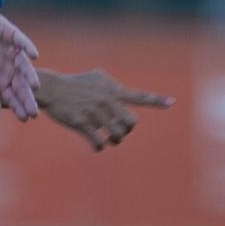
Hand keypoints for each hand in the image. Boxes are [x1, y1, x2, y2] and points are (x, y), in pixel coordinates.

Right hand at [0, 6, 39, 119]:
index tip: (25, 118)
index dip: (18, 106)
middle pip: (21, 85)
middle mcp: (12, 68)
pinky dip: (28, 48)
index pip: (12, 96)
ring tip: (35, 87)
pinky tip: (34, 56)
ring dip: (30, 76)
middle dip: (27, 98)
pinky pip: (23, 43)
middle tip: (34, 112)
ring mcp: (14, 53)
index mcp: (2, 79)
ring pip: (25, 66)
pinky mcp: (14, 37)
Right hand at [39, 69, 172, 150]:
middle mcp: (107, 101)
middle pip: (131, 123)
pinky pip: (98, 143)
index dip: (156, 100)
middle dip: (127, 131)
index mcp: (113, 90)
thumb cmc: (76, 84)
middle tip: (119, 131)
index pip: (139, 96)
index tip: (171, 102)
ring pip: (116, 135)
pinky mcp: (82, 123)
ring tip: (108, 139)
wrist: (53, 89)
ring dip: (114, 141)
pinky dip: (100, 147)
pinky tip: (96, 146)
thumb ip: (113, 86)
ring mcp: (95, 113)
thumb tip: (124, 94)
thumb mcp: (97, 77)